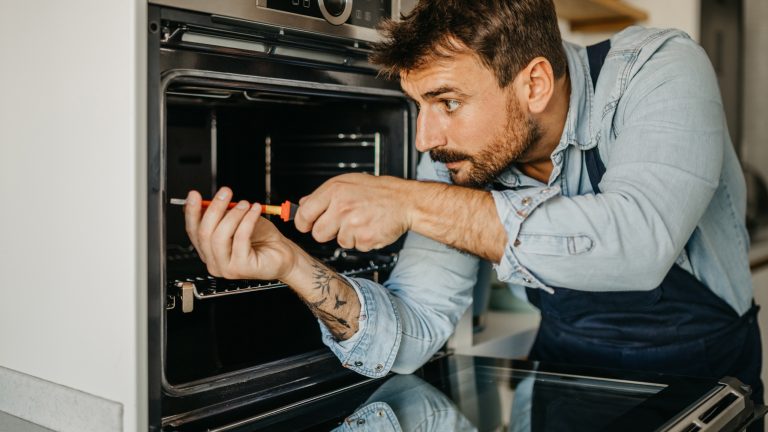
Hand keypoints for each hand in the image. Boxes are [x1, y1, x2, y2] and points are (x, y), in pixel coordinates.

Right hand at [184, 187, 298, 280]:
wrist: (284, 255)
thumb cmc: (264, 240)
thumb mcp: (239, 221)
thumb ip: (221, 215)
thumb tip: (206, 201)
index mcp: (209, 251)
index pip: (193, 231)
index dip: (192, 212)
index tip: (194, 195)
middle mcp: (215, 261)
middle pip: (204, 233)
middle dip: (214, 208)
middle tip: (225, 193)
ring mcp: (226, 268)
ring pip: (219, 237)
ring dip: (233, 215)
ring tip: (245, 204)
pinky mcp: (241, 268)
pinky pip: (240, 238)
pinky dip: (247, 220)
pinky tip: (254, 211)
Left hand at [294, 173, 412, 250]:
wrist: (405, 201)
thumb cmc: (378, 191)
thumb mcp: (347, 183)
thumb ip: (324, 194)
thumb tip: (303, 202)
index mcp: (334, 190)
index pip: (304, 213)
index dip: (303, 222)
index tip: (306, 225)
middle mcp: (342, 206)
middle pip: (318, 233)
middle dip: (326, 232)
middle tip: (340, 224)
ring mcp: (353, 224)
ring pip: (338, 241)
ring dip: (348, 236)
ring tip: (361, 222)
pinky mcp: (364, 238)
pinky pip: (355, 246)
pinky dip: (362, 241)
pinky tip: (369, 227)